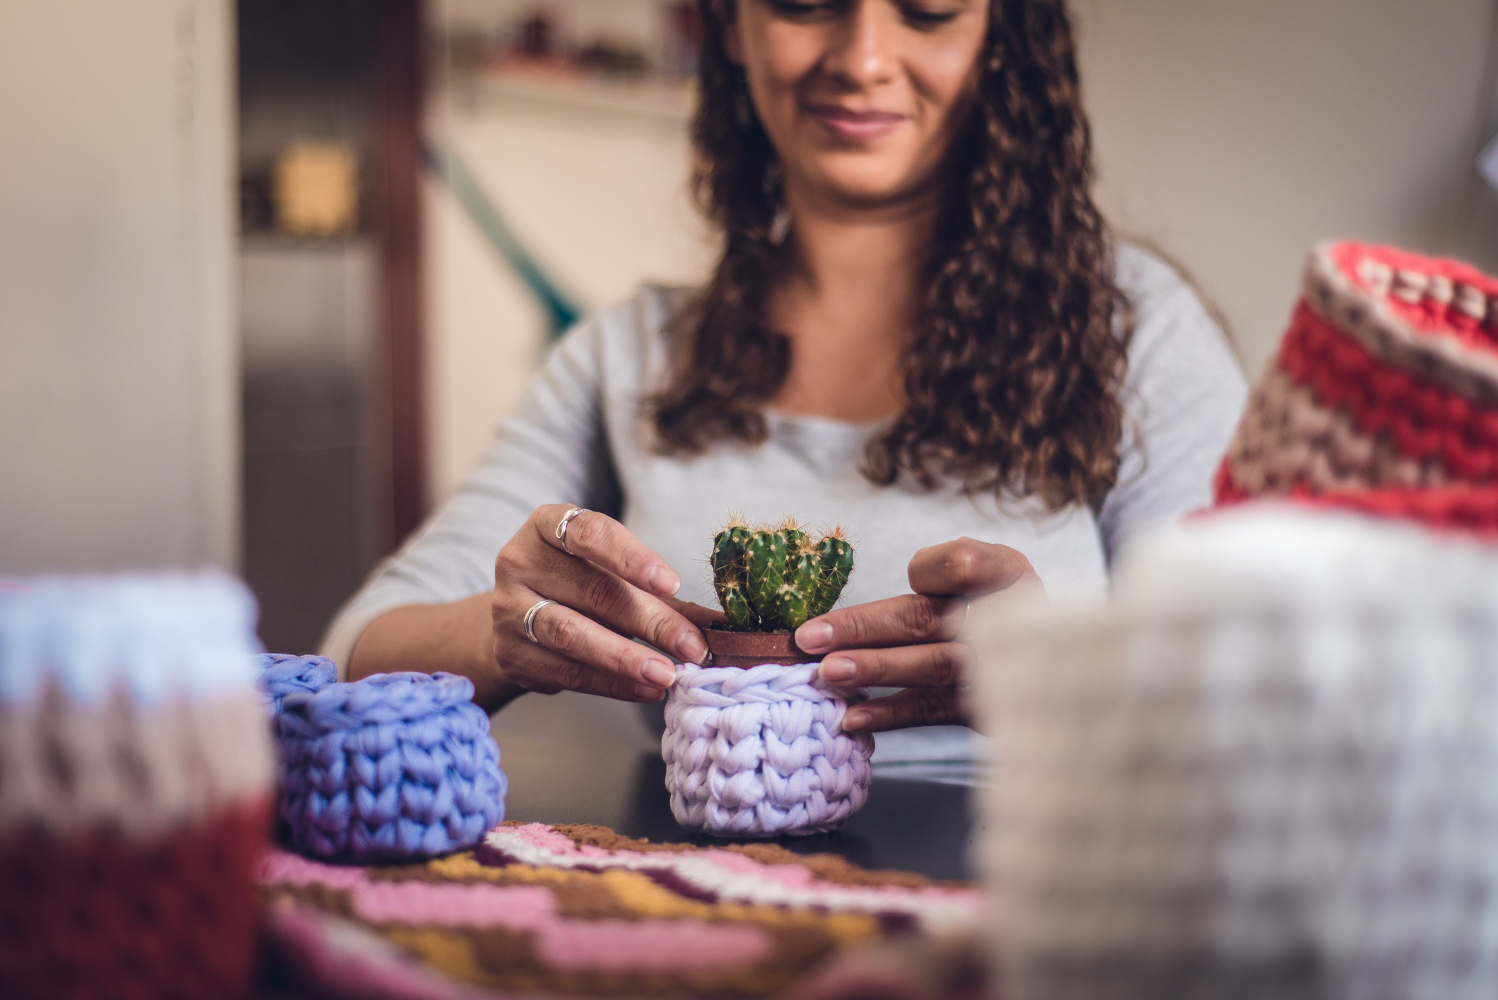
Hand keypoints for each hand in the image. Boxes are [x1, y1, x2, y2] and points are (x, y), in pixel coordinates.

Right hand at [491, 505, 719, 702]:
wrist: (514, 620)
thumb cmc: (577, 586)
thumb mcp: (610, 573)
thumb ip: (661, 593)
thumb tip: (726, 623)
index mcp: (547, 525)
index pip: (590, 534)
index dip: (632, 558)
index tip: (673, 584)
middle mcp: (520, 561)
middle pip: (593, 591)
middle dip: (650, 621)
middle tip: (692, 647)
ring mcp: (509, 609)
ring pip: (573, 634)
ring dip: (626, 658)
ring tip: (668, 675)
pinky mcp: (510, 654)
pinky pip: (566, 671)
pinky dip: (610, 683)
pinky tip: (645, 689)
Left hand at [792, 538, 1042, 731]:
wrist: (1042, 663)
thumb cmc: (990, 602)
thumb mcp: (981, 568)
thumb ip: (944, 569)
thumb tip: (910, 583)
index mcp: (1007, 573)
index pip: (965, 564)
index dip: (935, 570)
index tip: (909, 576)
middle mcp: (1010, 620)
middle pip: (929, 620)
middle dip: (865, 628)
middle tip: (810, 637)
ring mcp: (998, 670)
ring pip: (931, 666)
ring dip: (875, 669)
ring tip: (828, 673)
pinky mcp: (984, 710)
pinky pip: (932, 709)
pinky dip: (890, 714)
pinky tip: (851, 716)